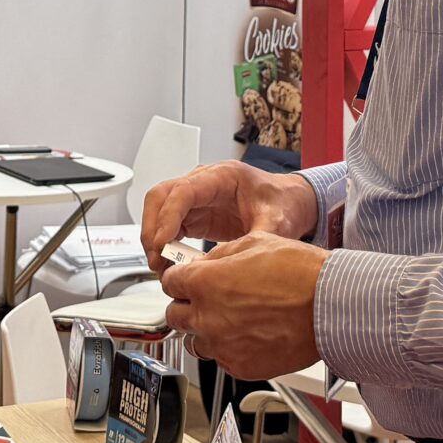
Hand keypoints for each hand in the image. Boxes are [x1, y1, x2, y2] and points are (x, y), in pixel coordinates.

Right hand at [141, 160, 318, 270]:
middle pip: (161, 196)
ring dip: (154, 237)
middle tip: (156, 258)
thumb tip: (236, 263)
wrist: (290, 203)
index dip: (168, 217)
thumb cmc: (283, 202)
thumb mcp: (277, 222)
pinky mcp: (197, 216)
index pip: (182, 191)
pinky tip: (169, 263)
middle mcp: (204, 183)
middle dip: (152, 227)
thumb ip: (257, 239)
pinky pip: (170, 226)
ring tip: (160, 266)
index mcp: (223, 177)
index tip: (162, 243)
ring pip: (160, 210)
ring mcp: (198, 199)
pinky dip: (164, 244)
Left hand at [160, 232, 324, 379]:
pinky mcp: (240, 366)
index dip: (179, 277)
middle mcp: (208, 317)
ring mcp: (223, 345)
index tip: (186, 279)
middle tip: (207, 298)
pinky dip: (228, 348)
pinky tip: (248, 334)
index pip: (169, 282)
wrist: (330, 307)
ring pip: (195, 341)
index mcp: (206, 283)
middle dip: (187, 304)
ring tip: (230, 319)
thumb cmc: (301, 274)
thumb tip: (206, 263)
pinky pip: (221, 359)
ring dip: (205, 330)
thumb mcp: (255, 243)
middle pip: (175, 315)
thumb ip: (220, 255)